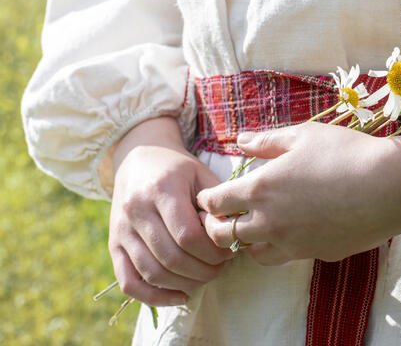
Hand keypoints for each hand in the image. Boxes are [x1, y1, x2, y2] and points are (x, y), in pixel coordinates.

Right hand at [108, 116, 233, 306]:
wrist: (137, 158)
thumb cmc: (177, 168)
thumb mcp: (201, 175)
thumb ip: (216, 204)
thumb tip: (232, 233)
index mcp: (161, 189)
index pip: (187, 235)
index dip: (212, 251)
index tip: (229, 251)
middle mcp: (136, 211)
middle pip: (171, 257)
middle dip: (203, 270)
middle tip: (222, 267)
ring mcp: (121, 230)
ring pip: (152, 272)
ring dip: (184, 283)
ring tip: (206, 277)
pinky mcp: (113, 246)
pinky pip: (128, 282)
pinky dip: (154, 297)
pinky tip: (179, 296)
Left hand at [196, 122, 400, 264]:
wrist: (389, 187)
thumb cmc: (346, 153)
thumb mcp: (303, 135)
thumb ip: (266, 141)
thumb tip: (240, 140)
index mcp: (260, 189)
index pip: (214, 203)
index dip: (207, 199)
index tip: (211, 195)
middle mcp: (269, 222)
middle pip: (223, 236)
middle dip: (217, 226)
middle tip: (224, 216)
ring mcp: (292, 244)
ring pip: (252, 253)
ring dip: (248, 240)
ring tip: (256, 226)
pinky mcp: (315, 254)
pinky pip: (285, 257)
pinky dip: (278, 247)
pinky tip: (291, 230)